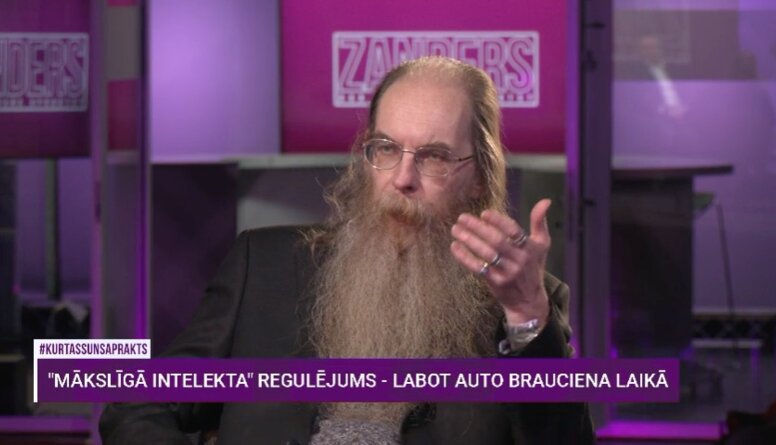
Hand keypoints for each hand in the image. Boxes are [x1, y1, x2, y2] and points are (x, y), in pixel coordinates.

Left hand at [450, 199, 552, 326]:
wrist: (528, 299)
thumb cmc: (532, 267)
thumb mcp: (541, 244)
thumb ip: (540, 222)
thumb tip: (545, 200)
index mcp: (530, 247)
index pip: (513, 231)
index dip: (498, 221)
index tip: (483, 213)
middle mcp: (519, 260)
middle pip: (497, 241)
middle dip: (478, 228)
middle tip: (462, 218)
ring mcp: (507, 272)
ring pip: (486, 253)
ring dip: (469, 240)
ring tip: (456, 229)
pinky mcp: (495, 282)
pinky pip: (478, 267)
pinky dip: (465, 257)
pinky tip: (455, 247)